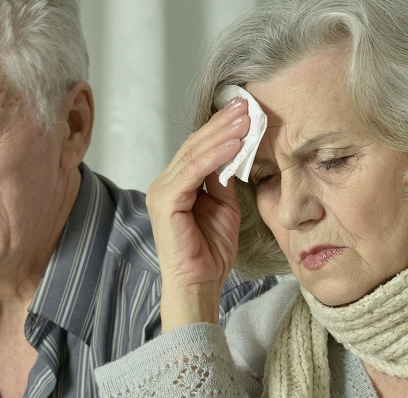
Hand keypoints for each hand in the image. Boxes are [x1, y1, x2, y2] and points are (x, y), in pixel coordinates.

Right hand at [145, 96, 248, 330]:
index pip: (199, 149)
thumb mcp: (225, 207)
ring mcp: (162, 192)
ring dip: (222, 134)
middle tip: (246, 104)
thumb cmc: (210, 253)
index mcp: (176, 185)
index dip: (221, 128)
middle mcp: (165, 184)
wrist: (199, 283)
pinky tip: (234, 143)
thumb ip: (224, 180)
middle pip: (195, 145)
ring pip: (194, 154)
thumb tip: (235, 151)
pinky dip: (214, 156)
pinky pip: (193, 171)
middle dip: (223, 124)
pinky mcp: (165, 202)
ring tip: (245, 118)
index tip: (245, 110)